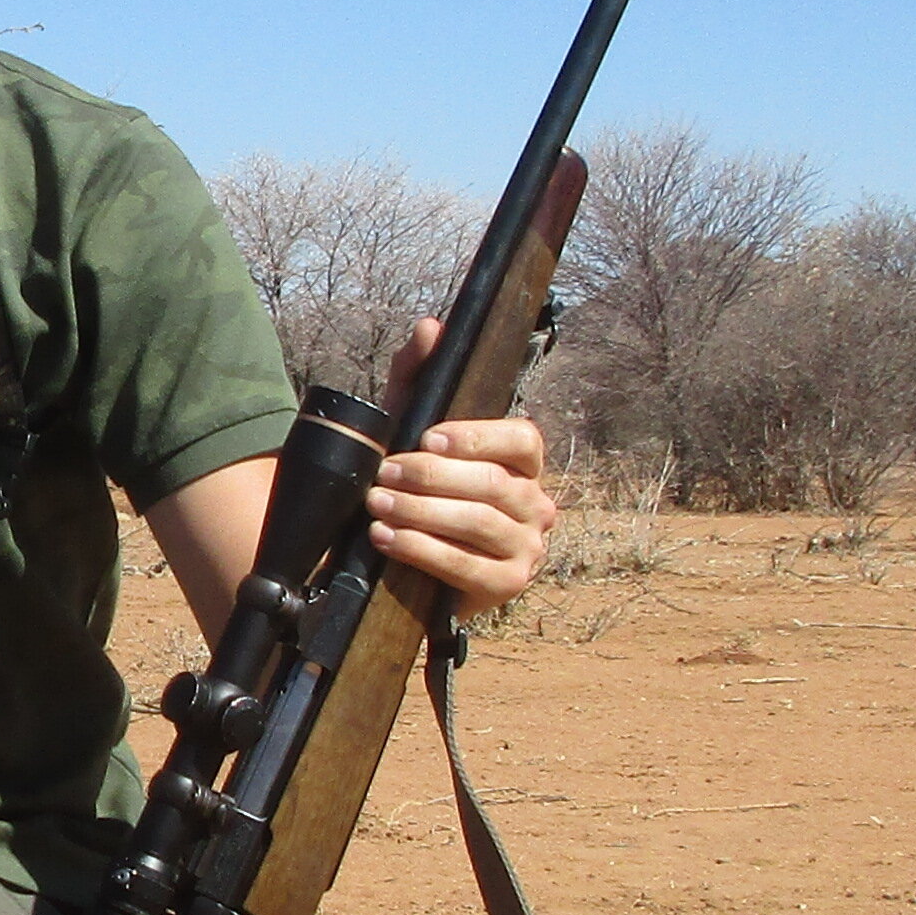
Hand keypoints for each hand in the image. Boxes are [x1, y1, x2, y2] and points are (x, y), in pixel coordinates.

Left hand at [366, 319, 558, 619]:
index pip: (523, 440)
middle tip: (384, 472)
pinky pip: (466, 566)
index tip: (427, 438)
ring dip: (421, 511)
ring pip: (479, 522)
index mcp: (524, 465)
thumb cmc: (414, 492)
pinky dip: (422, 550)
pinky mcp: (508, 586)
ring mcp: (528, 548)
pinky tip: (387, 538)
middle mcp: (537, 504)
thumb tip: (431, 328)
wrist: (401, 568)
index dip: (477, 437)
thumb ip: (418, 380)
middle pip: (492, 483)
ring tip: (378, 503)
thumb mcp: (408, 433)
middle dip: (431, 477)